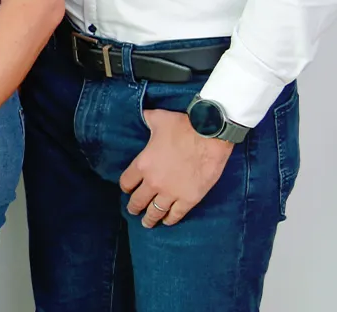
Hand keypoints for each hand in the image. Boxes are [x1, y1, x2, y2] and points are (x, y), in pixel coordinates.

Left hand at [121, 109, 231, 226]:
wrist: (210, 136)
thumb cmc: (183, 126)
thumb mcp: (158, 118)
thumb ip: (147, 119)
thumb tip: (143, 113)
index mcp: (143, 164)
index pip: (127, 182)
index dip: (126, 187)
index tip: (127, 189)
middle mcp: (153, 182)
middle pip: (138, 201)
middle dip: (134, 207)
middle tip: (132, 211)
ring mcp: (171, 192)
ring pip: (155, 211)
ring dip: (149, 219)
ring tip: (146, 223)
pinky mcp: (189, 199)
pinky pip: (176, 214)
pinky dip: (170, 219)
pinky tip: (167, 222)